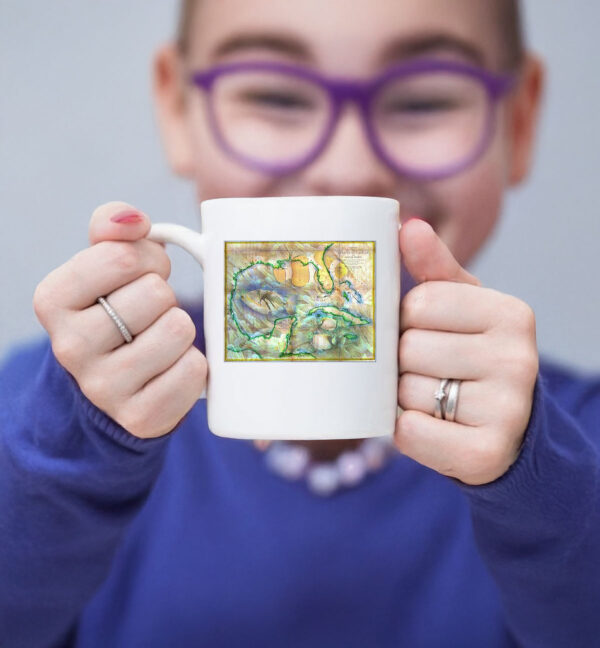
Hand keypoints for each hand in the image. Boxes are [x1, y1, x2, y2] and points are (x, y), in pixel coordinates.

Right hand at [33, 201, 206, 437]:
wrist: (118, 382)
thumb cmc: (117, 309)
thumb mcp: (106, 262)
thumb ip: (113, 226)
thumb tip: (133, 220)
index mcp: (53, 299)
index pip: (122, 257)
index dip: (148, 259)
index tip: (141, 274)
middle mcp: (69, 346)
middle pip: (157, 293)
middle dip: (164, 297)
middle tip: (151, 313)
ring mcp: (103, 387)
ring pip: (178, 329)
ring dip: (181, 329)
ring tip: (160, 339)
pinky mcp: (140, 417)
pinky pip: (193, 370)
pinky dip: (193, 364)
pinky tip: (171, 368)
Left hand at [396, 219, 538, 484]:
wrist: (508, 431)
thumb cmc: (474, 357)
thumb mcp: (462, 309)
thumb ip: (435, 268)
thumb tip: (408, 225)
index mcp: (511, 314)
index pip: (419, 304)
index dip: (407, 323)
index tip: (426, 334)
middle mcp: (518, 359)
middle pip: (409, 349)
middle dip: (404, 363)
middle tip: (428, 372)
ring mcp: (507, 410)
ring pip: (406, 393)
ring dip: (405, 399)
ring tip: (435, 399)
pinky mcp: (485, 453)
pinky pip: (409, 432)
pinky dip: (407, 432)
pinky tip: (433, 427)